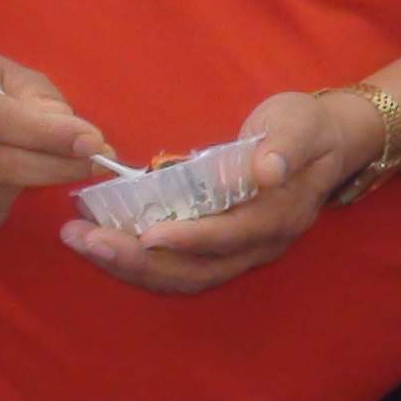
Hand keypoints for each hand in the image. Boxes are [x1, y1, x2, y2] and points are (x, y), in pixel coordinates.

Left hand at [61, 86, 379, 294]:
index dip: (190, 239)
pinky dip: (136, 262)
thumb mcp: (300, 123)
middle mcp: (259, 246)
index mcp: (280, 216)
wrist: (320, 145)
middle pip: (197, 270)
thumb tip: (267, 170)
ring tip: (81, 241)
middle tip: (87, 240)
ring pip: (182, 277)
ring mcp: (239, 254)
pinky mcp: (218, 251)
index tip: (147, 235)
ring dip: (130, 267)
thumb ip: (286, 146)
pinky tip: (99, 241)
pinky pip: (175, 268)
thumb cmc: (305, 129)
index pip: (232, 237)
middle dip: (140, 262)